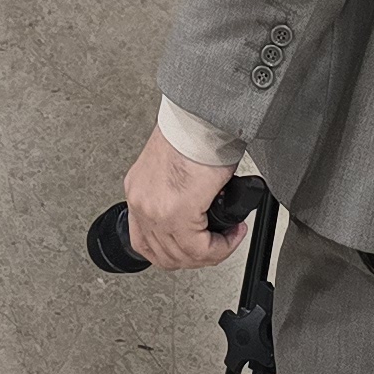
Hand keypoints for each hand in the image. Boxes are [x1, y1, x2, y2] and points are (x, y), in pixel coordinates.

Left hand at [123, 123, 240, 273]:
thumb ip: (178, 195)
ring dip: (212, 252)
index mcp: (139, 191)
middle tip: (219, 244)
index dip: (178, 252)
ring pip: (184, 256)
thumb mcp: (177, 168)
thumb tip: (199, 214)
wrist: (202, 116)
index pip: (148, 243)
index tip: (202, 242)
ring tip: (230, 236)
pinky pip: (199, 248)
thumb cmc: (194, 132)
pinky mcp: (177, 211)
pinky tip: (233, 233)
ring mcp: (156, 209)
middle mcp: (142, 202)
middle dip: (198, 256)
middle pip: (166, 255)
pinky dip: (221, 247)